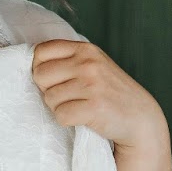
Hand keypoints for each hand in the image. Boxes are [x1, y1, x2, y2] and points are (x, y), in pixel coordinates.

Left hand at [32, 38, 171, 170]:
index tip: (55, 81)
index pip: (40, 52)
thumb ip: (67, 61)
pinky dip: (67, 121)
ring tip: (80, 108)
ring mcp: (92, 84)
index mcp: (85, 49)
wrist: (141, 120)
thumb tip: (30, 64)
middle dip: (49, 90)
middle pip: (40, 75)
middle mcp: (88, 62)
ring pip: (49, 98)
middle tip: (69, 98)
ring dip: (60, 107)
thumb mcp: (93, 66)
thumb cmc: (110, 94)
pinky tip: (83, 119)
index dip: (41, 69)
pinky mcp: (94, 107)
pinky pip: (60, 115)